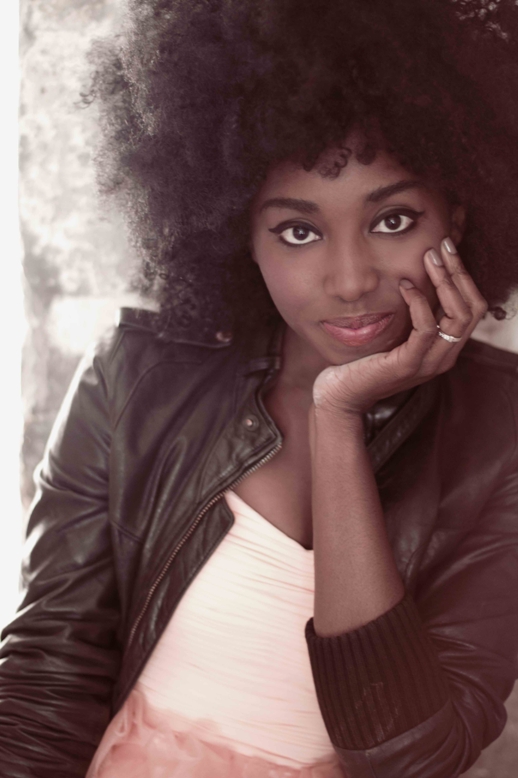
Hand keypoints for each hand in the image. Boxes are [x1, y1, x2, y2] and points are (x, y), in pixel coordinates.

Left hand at [312, 238, 487, 416]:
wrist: (341, 393)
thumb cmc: (364, 360)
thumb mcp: (396, 333)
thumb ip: (412, 314)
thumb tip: (416, 274)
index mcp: (445, 347)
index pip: (472, 307)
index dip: (464, 276)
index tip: (447, 249)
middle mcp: (444, 356)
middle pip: (471, 308)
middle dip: (458, 273)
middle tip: (441, 246)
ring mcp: (428, 363)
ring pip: (457, 317)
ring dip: (444, 282)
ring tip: (427, 259)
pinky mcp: (408, 365)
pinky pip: (426, 329)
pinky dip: (419, 303)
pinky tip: (405, 285)